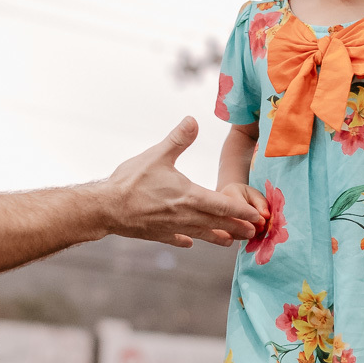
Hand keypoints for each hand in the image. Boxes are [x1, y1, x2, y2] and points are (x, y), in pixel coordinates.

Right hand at [106, 117, 263, 247]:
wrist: (106, 208)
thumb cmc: (131, 181)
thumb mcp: (157, 155)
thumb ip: (178, 139)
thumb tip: (193, 120)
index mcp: (189, 196)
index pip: (224, 205)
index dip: (242, 211)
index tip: (257, 216)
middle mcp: (185, 216)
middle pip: (218, 224)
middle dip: (237, 228)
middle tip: (254, 233)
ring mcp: (171, 227)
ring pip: (201, 234)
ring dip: (218, 237)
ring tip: (231, 242)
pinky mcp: (157, 234)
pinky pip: (176, 239)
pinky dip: (185, 240)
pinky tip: (189, 242)